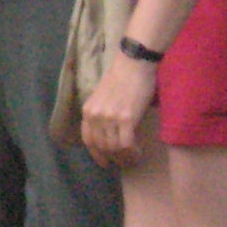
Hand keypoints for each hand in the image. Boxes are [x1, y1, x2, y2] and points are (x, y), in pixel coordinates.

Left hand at [80, 53, 157, 169]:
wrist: (133, 63)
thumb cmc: (122, 77)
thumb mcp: (102, 97)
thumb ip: (101, 113)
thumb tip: (108, 134)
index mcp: (88, 110)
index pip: (88, 140)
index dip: (96, 154)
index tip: (105, 162)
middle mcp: (95, 116)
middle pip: (101, 147)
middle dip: (113, 158)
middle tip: (124, 162)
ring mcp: (110, 118)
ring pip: (114, 148)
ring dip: (124, 157)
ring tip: (133, 157)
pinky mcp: (126, 119)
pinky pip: (126, 144)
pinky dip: (132, 152)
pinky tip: (138, 151)